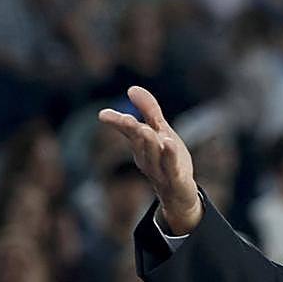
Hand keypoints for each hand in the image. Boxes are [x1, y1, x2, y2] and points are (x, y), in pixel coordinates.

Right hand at [98, 86, 201, 233]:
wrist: (179, 193)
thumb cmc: (167, 158)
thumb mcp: (160, 131)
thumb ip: (149, 110)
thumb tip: (131, 88)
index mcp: (140, 145)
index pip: (127, 131)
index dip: (116, 122)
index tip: (103, 115)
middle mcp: (146, 157)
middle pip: (138, 142)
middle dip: (132, 130)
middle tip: (126, 119)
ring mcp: (160, 169)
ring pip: (153, 155)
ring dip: (149, 143)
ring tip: (146, 130)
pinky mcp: (176, 178)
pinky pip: (171, 167)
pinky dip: (169, 156)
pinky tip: (169, 144)